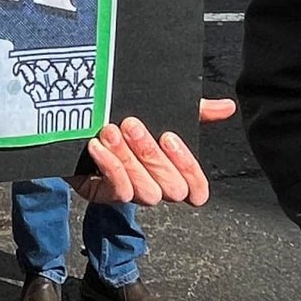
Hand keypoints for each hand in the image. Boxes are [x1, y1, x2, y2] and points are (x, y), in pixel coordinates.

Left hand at [69, 98, 236, 206]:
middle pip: (170, 189)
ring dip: (128, 160)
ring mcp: (128, 192)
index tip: (169, 137)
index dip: (189, 168)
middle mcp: (153, 186)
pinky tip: (97, 146)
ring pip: (144, 192)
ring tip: (110, 131)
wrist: (74, 119)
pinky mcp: (101, 194)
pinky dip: (109, 167)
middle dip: (152, 156)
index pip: (196, 188)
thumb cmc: (122, 118)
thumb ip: (196, 111)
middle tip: (131, 125)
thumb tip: (226, 106)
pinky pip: (116, 191)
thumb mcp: (161, 111)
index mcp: (171, 171)